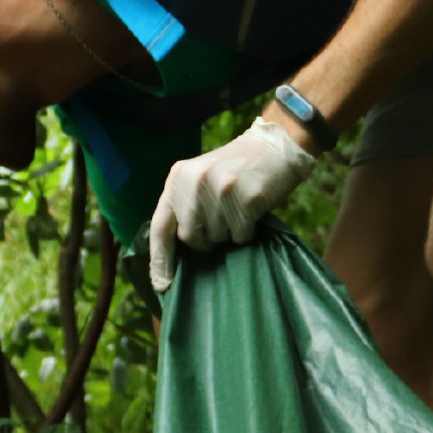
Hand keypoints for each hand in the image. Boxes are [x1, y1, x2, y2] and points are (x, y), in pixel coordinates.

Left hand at [147, 117, 316, 291]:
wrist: (273, 146)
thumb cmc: (234, 169)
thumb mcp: (199, 178)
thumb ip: (184, 205)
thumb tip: (174, 253)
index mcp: (178, 178)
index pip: (160, 226)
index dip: (159, 259)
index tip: (162, 285)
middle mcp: (194, 182)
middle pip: (190, 237)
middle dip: (205, 240)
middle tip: (221, 222)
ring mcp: (221, 189)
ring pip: (217, 238)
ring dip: (229, 233)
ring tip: (238, 210)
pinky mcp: (247, 198)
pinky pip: (241, 234)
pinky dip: (247, 231)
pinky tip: (252, 210)